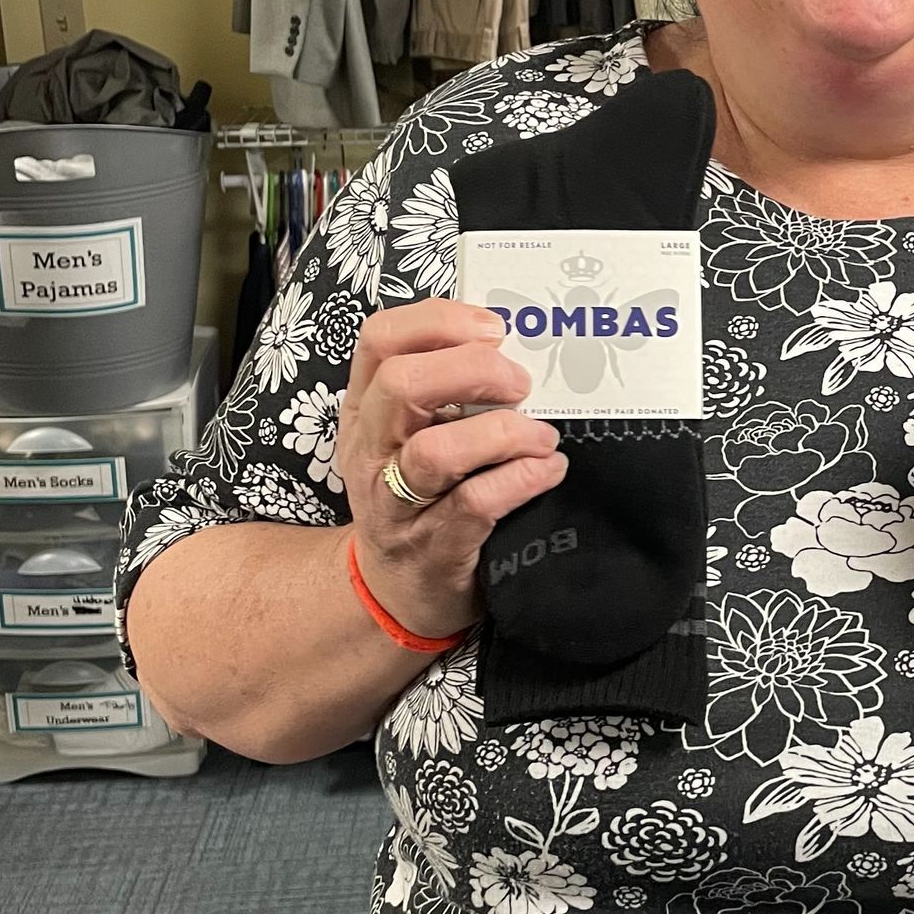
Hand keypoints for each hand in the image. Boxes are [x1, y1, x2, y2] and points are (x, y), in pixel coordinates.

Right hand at [337, 302, 565, 638]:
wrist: (396, 592)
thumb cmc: (418, 498)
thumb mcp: (409, 435)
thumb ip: (446, 389)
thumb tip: (514, 342)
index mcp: (365, 409)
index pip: (380, 339)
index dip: (439, 321)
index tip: (494, 329)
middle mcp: (372, 451)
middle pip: (403, 384)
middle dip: (473, 370)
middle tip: (520, 383)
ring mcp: (396, 504)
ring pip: (436, 451)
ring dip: (503, 434)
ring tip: (542, 437)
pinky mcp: (434, 548)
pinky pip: (476, 504)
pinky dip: (522, 480)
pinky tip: (548, 470)